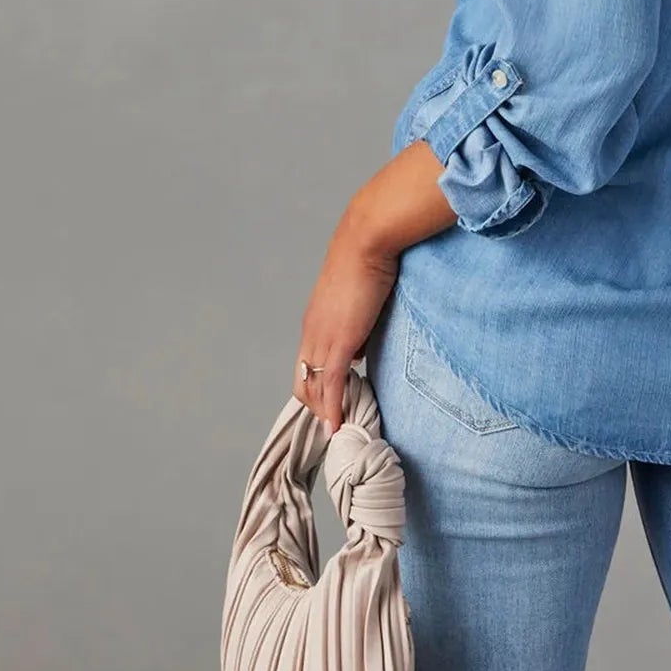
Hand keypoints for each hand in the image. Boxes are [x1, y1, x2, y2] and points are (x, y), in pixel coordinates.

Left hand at [294, 207, 400, 434]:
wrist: (367, 240)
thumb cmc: (367, 258)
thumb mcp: (357, 297)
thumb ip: (356, 324)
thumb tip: (360, 349)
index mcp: (314, 321)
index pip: (305, 365)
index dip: (315, 388)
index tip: (330, 403)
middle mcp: (312, 332)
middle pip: (302, 382)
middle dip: (315, 406)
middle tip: (333, 422)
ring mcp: (322, 338)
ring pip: (313, 387)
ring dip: (324, 411)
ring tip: (337, 430)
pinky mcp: (339, 341)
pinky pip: (331, 384)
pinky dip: (333, 407)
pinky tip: (338, 424)